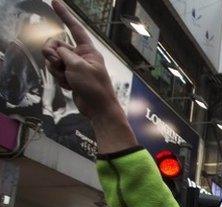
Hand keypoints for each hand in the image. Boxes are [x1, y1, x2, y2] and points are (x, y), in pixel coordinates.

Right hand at [43, 0, 119, 120]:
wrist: (98, 109)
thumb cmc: (94, 87)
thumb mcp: (78, 67)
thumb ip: (64, 54)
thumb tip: (56, 51)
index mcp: (88, 50)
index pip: (75, 28)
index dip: (65, 15)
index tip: (55, 2)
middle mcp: (81, 56)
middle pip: (56, 45)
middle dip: (51, 54)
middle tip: (57, 63)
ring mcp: (75, 67)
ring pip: (54, 61)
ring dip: (57, 70)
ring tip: (68, 79)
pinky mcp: (70, 77)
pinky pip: (57, 73)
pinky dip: (60, 80)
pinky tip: (70, 87)